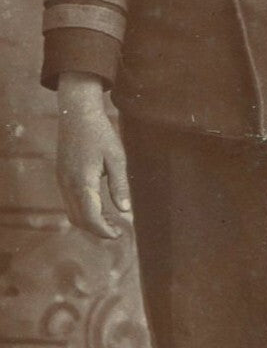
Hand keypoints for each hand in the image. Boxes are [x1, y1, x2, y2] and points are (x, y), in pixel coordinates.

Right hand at [57, 72, 131, 237]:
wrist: (77, 113)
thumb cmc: (100, 133)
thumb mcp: (116, 158)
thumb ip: (120, 186)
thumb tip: (125, 211)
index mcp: (82, 182)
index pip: (91, 218)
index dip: (104, 230)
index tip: (119, 234)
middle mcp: (68, 185)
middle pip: (79, 220)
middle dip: (97, 230)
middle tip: (117, 231)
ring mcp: (62, 181)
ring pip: (72, 213)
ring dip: (90, 221)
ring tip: (110, 220)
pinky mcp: (61, 176)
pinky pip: (69, 202)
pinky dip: (83, 211)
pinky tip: (99, 206)